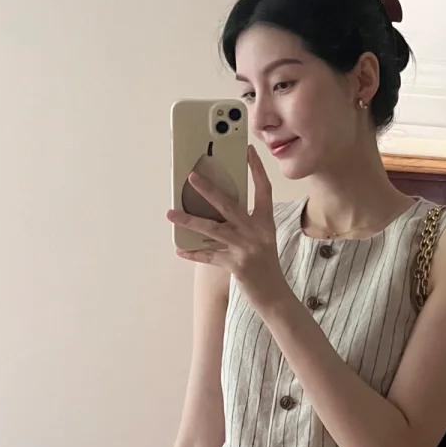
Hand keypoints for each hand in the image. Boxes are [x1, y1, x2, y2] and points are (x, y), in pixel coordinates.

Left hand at [168, 146, 288, 309]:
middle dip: (208, 190)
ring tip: (170, 213)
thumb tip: (217, 209)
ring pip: (212, 229)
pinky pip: (208, 256)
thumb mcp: (263, 239)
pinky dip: (193, 253)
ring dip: (189, 220)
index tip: (248, 151)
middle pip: (229, 205)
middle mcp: (256, 232)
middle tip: (191, 177)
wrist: (274, 295)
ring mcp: (246, 248)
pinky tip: (180, 249)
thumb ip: (245, 224)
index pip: (262, 189)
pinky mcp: (236, 265)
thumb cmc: (266, 265)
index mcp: (265, 223)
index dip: (256, 169)